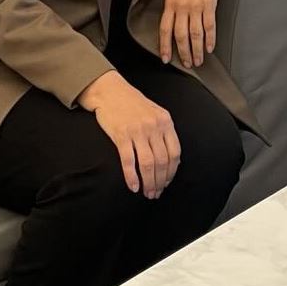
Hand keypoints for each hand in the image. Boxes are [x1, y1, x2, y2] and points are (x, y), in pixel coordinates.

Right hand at [77, 71, 179, 197]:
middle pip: (162, 161)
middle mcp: (154, 126)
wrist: (111, 92)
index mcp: (165, 122)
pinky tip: (133, 186)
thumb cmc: (133, 104)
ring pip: (148, 164)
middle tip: (156, 193)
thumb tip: (171, 158)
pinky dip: (131, 176)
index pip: (175, 153)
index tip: (167, 182)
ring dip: (148, 182)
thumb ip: (163, 132)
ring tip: (147, 193)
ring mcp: (138, 131)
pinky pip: (129, 161)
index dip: (172, 171)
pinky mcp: (121, 135)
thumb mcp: (155, 113)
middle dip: (160, 181)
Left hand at [159, 0, 225, 67]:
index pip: (165, 29)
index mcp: (170, 2)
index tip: (166, 58)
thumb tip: (174, 21)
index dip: (165, 46)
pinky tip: (210, 47)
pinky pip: (209, 26)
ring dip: (197, 50)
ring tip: (199, 60)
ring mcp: (196, 6)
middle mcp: (182, 6)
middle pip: (181, 36)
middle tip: (187, 64)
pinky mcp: (209, 5)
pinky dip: (210, 39)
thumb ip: (173, 4)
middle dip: (183, 53)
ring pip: (195, 35)